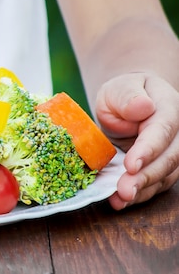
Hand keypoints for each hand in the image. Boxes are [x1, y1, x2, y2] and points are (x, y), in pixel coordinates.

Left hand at [95, 73, 178, 209]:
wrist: (128, 103)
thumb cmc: (123, 94)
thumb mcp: (118, 88)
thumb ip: (128, 96)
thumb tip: (142, 106)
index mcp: (168, 107)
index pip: (163, 130)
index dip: (148, 149)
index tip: (131, 165)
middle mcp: (177, 133)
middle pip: (169, 158)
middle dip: (146, 176)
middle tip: (124, 190)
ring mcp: (173, 152)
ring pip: (166, 175)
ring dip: (143, 190)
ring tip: (120, 199)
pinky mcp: (163, 167)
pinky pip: (155, 184)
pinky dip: (139, 194)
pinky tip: (120, 201)